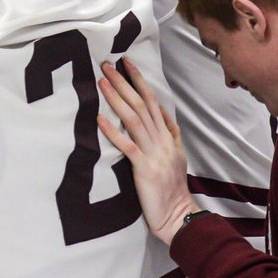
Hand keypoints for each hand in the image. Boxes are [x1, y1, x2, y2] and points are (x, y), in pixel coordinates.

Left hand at [97, 59, 198, 246]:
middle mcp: (162, 141)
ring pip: (134, 120)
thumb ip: (170, 131)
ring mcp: (153, 154)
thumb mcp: (177, 154)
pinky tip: (99, 119)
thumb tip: (159, 109)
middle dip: (124, 82)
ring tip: (102, 82)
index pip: (152, 101)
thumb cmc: (172, 186)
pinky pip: (127, 146)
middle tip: (107, 63)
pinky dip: (113, 132)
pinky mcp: (144, 169)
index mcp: (168, 136)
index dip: (140, 80)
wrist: (178, 215)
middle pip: (141, 105)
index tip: (127, 62)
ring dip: (116, 99)